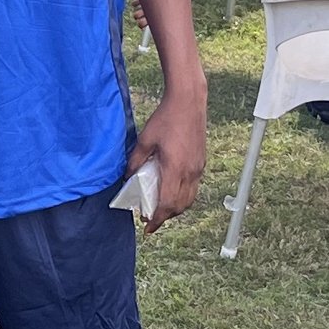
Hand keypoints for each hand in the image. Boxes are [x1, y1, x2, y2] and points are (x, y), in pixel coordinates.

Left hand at [127, 82, 207, 232]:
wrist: (188, 102)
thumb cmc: (166, 118)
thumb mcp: (144, 140)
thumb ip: (135, 162)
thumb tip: (127, 178)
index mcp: (175, 169)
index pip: (167, 204)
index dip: (157, 219)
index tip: (147, 226)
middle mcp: (190, 172)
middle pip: (180, 206)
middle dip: (165, 217)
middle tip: (149, 219)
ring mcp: (198, 168)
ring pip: (189, 199)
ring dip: (175, 208)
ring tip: (160, 209)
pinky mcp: (200, 162)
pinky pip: (193, 188)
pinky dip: (183, 196)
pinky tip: (171, 191)